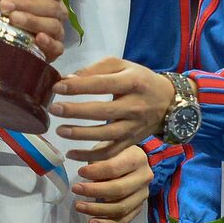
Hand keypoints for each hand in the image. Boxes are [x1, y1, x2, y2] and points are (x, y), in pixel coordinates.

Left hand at [0, 0, 67, 62]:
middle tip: (5, 7)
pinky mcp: (52, 50)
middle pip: (51, 6)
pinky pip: (56, 47)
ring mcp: (56, 31)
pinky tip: (38, 38)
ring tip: (13, 19)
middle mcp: (56, 11)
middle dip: (27, 5)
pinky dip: (49, 42)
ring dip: (33, 21)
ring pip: (53, 25)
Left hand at [48, 57, 176, 162]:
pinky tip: (71, 153)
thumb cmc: (140, 80)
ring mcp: (133, 127)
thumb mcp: (123, 66)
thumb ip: (96, 69)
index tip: (57, 87)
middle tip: (55, 109)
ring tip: (60, 130)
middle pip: (103, 111)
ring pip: (105, 135)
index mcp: (133, 82)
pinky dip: (90, 156)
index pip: (103, 84)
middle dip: (76, 111)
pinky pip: (110, 153)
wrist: (168, 102)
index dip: (79, 87)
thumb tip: (68, 80)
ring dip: (80, 134)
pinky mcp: (131, 142)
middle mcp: (135, 106)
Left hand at [71, 144, 151, 222]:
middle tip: (75, 189)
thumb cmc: (118, 153)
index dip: (96, 172)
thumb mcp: (108, 147)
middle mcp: (144, 178)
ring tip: (78, 206)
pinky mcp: (139, 208)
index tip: (80, 172)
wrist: (136, 163)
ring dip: (97, 210)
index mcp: (137, 159)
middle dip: (93, 191)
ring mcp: (142, 195)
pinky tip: (91, 222)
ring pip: (120, 208)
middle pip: (118, 190)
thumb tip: (83, 173)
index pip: (115, 168)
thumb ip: (98, 158)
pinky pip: (123, 221)